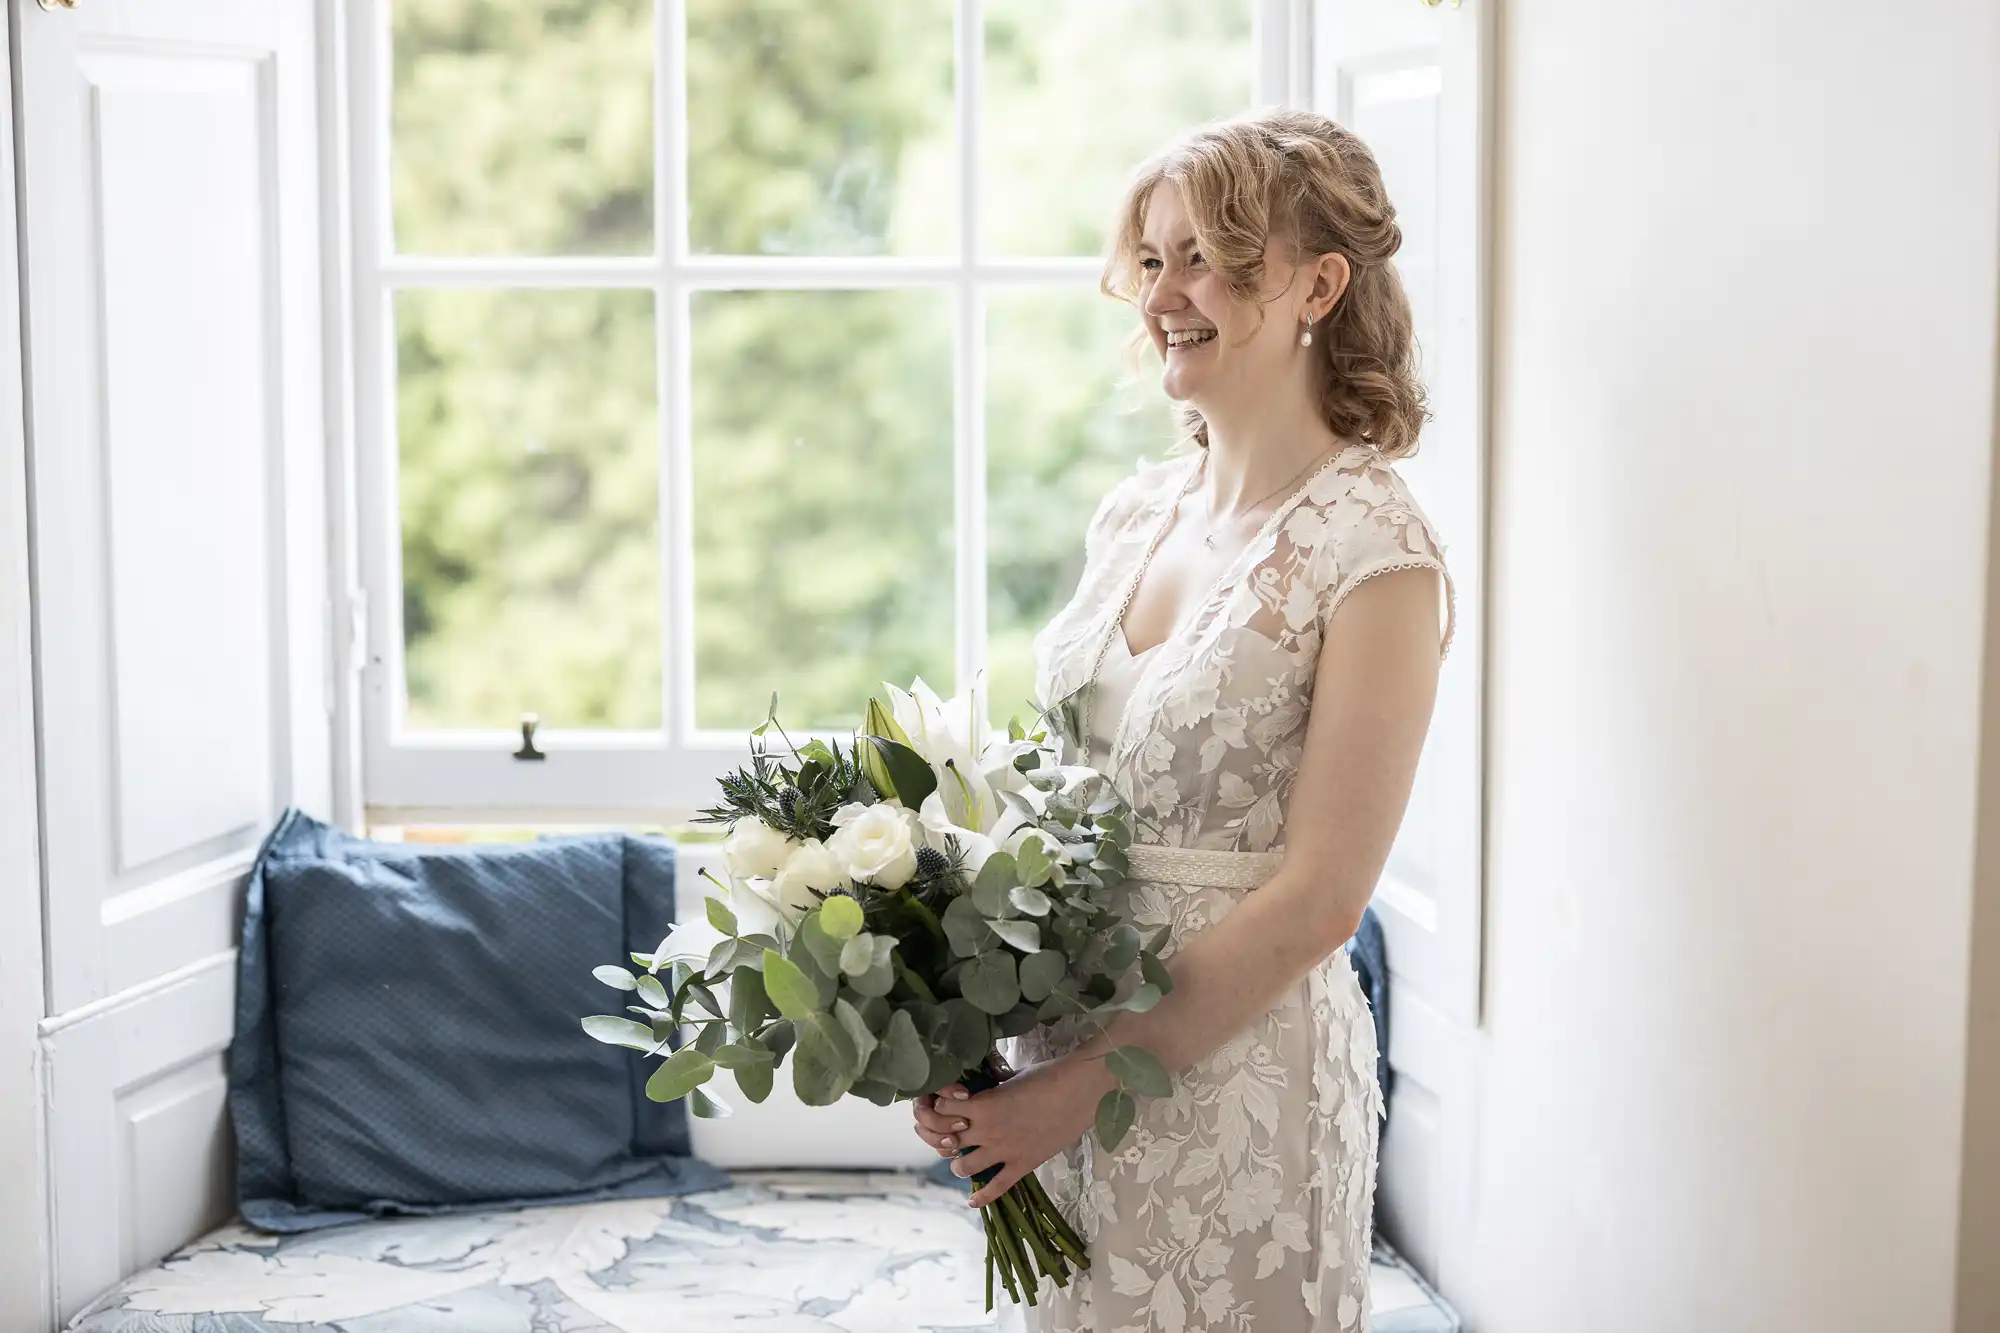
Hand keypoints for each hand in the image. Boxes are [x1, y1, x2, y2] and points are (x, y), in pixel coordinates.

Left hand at [923, 1057, 1111, 1207]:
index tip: (943, 1106)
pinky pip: (996, 1188)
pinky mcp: (1022, 1165)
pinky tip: (972, 1201)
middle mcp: (986, 1130)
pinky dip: (982, 1197)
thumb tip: (985, 1087)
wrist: (1079, 1090)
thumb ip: (993, 1088)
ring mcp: (1003, 1151)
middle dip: (943, 1138)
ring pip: (964, 1166)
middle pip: (948, 1140)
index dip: (939, 1107)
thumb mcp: (1012, 1077)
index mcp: (982, 1104)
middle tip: (948, 1136)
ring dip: (958, 1164)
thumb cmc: (1047, 1076)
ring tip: (961, 1161)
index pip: (943, 1109)